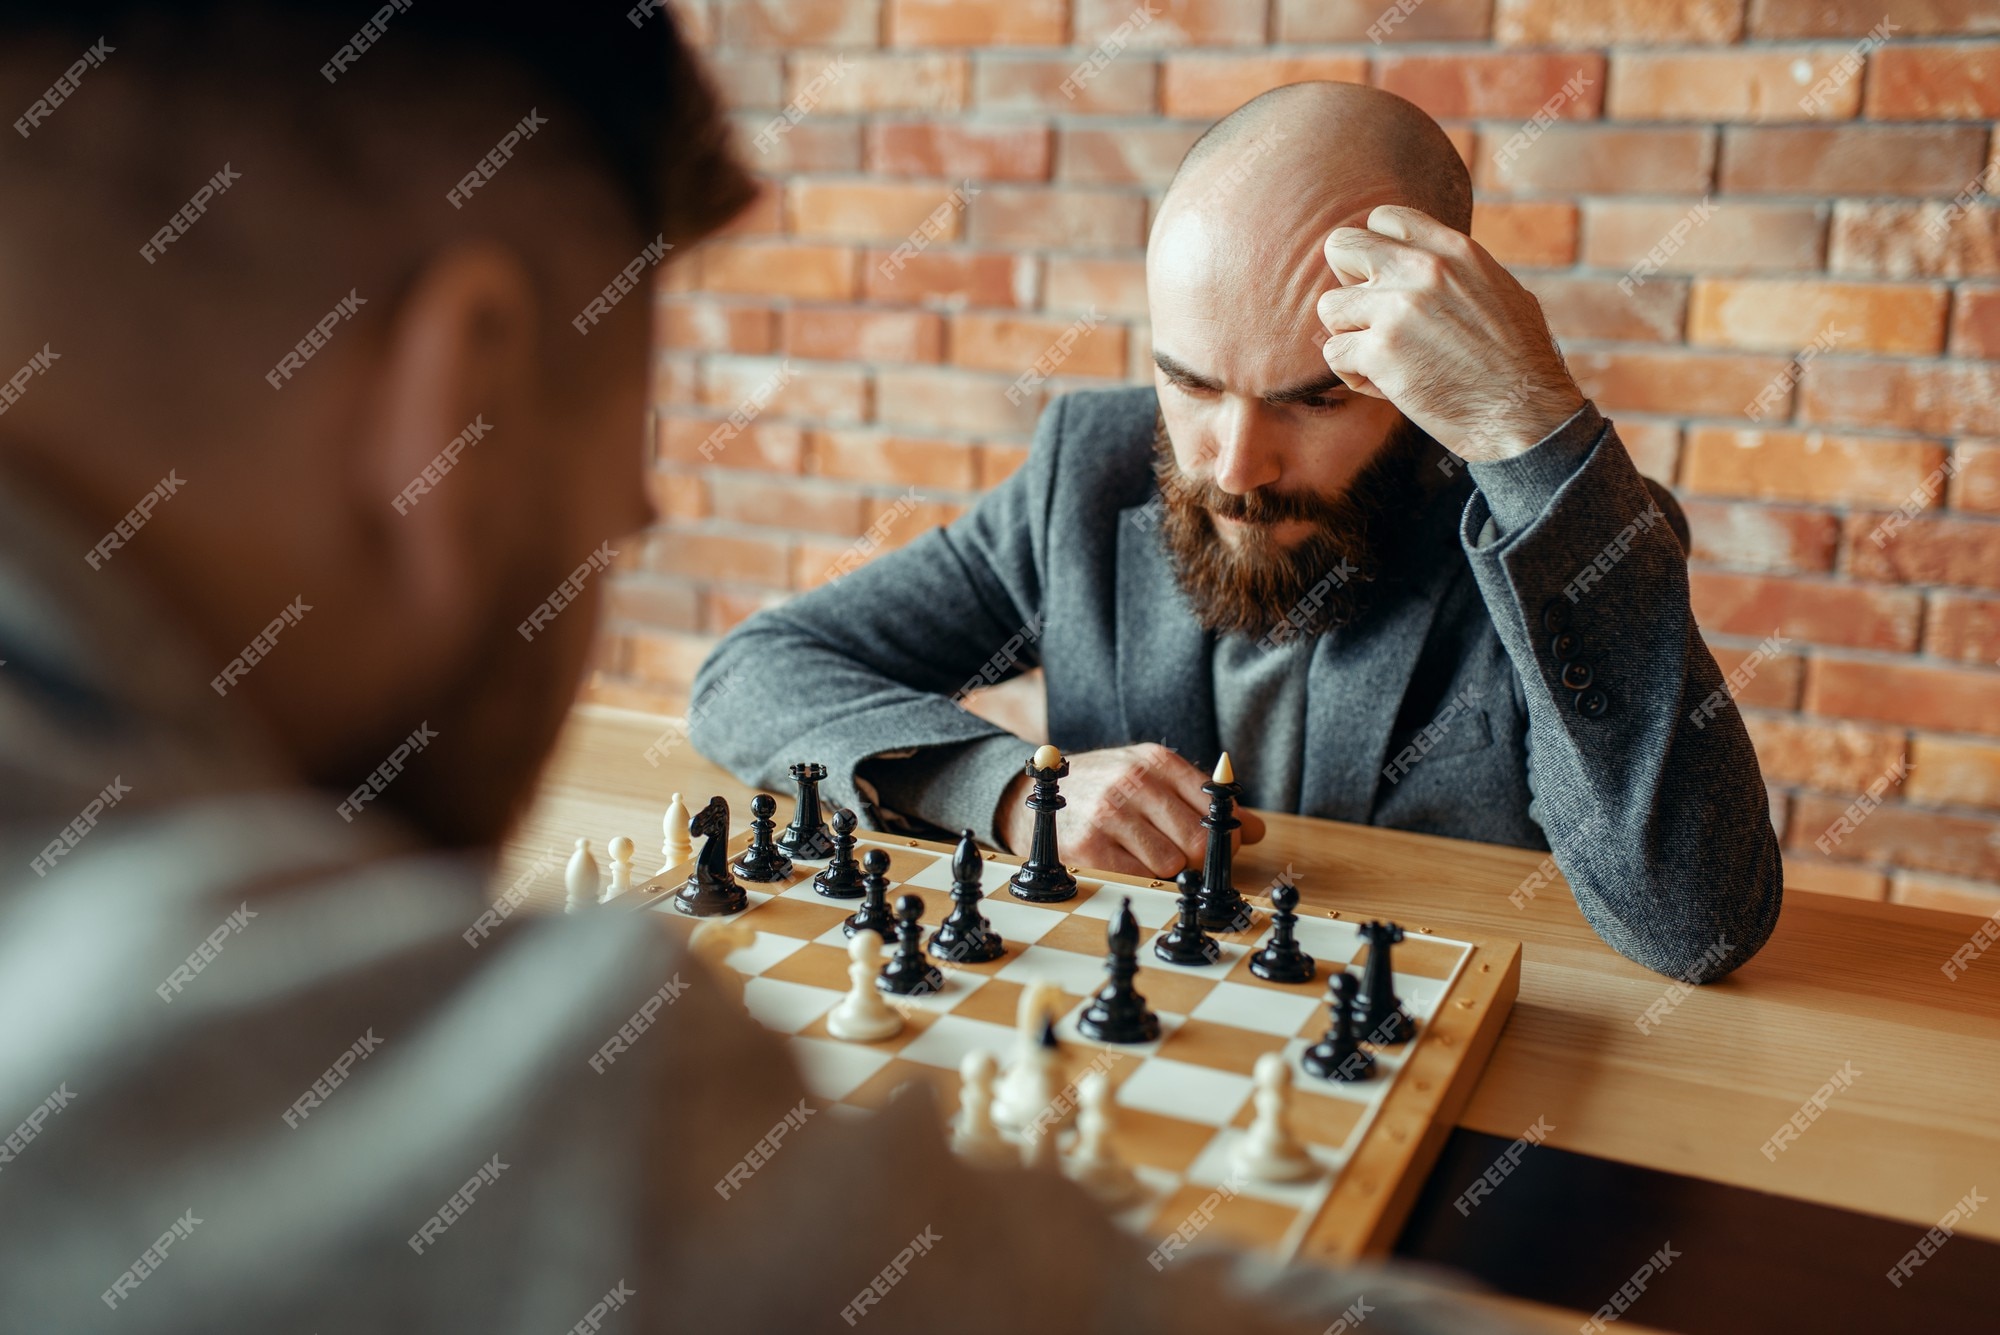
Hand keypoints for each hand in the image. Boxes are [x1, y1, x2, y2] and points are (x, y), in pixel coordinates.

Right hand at [997, 743, 1265, 880]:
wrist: (1031, 798)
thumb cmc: (1103, 791)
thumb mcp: (1151, 780)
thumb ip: (1205, 803)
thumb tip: (1258, 830)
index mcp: (1156, 760)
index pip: (1218, 805)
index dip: (1226, 834)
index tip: (1219, 846)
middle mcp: (1134, 780)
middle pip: (1200, 839)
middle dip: (1199, 859)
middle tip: (1183, 860)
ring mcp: (1110, 813)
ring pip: (1172, 864)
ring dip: (1165, 871)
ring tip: (1144, 858)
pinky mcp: (1089, 847)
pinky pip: (1139, 878)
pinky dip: (1138, 879)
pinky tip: (1123, 865)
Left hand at [1316, 205, 1584, 463]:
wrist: (1525, 415)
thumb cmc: (1520, 362)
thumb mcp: (1502, 290)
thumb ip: (1459, 270)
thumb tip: (1430, 262)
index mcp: (1455, 249)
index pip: (1384, 218)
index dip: (1375, 249)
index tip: (1387, 281)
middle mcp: (1422, 270)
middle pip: (1341, 246)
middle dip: (1347, 282)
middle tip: (1372, 316)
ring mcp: (1397, 309)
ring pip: (1329, 307)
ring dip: (1348, 334)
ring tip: (1382, 357)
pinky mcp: (1380, 352)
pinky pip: (1333, 353)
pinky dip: (1352, 373)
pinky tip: (1383, 384)